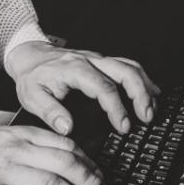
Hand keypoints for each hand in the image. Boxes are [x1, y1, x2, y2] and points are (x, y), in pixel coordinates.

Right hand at [0, 126, 109, 184]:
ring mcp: (3, 172)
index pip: (64, 144)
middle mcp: (15, 150)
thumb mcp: (2, 136)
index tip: (98, 175)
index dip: (87, 161)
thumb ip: (31, 142)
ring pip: (48, 183)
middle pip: (63, 163)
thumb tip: (63, 152)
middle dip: (88, 180)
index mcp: (21, 134)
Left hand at [5, 41, 160, 135]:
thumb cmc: (33, 76)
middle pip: (125, 72)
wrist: (31, 56)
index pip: (104, 87)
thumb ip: (50, 112)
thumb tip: (67, 127)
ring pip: (131, 67)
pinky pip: (129, 66)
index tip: (123, 126)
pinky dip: (143, 80)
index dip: (117, 108)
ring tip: (152, 109)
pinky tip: (151, 93)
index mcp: (75, 69)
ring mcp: (99, 60)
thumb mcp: (32, 96)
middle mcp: (91, 61)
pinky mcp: (103, 62)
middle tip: (147, 117)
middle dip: (140, 95)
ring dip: (146, 87)